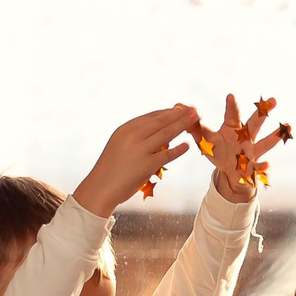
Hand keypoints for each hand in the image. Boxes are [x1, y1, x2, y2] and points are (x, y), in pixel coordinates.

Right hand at [74, 104, 198, 217]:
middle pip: (161, 122)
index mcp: (126, 129)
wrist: (100, 187)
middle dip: (179, 114)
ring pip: (166, 134)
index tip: (181, 108)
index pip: (152, 116)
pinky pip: (167, 155)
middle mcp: (133, 136)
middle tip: (193, 109)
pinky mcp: (146, 165)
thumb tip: (157, 130)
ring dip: (183, 125)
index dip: (168, 112)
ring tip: (195, 120)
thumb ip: (136, 136)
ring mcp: (140, 150)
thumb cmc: (111, 168)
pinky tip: (187, 145)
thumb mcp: (120, 144)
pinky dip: (179, 149)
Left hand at [200, 93, 283, 203]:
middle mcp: (245, 137)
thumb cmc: (218, 151)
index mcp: (232, 129)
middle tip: (273, 100)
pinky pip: (260, 167)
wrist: (230, 173)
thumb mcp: (205, 140)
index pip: (232, 116)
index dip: (231, 106)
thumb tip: (179, 107)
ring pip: (265, 142)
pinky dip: (264, 167)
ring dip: (274, 136)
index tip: (230, 96)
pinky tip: (268, 165)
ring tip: (286, 126)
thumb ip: (193, 125)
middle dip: (263, 112)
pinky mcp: (253, 166)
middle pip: (254, 123)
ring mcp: (252, 151)